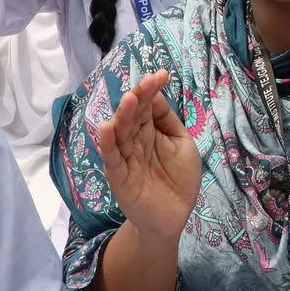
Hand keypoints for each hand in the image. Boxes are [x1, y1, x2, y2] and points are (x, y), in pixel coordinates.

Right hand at [94, 68, 202, 244]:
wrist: (174, 217)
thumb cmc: (179, 178)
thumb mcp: (182, 143)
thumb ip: (168, 121)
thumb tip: (156, 93)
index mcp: (149, 130)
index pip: (147, 105)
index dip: (151, 90)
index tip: (161, 74)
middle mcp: (134, 140)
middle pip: (132, 115)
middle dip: (138, 97)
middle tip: (146, 82)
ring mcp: (125, 158)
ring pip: (120, 133)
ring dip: (122, 115)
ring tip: (128, 98)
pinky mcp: (119, 177)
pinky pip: (111, 158)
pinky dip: (108, 144)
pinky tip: (107, 128)